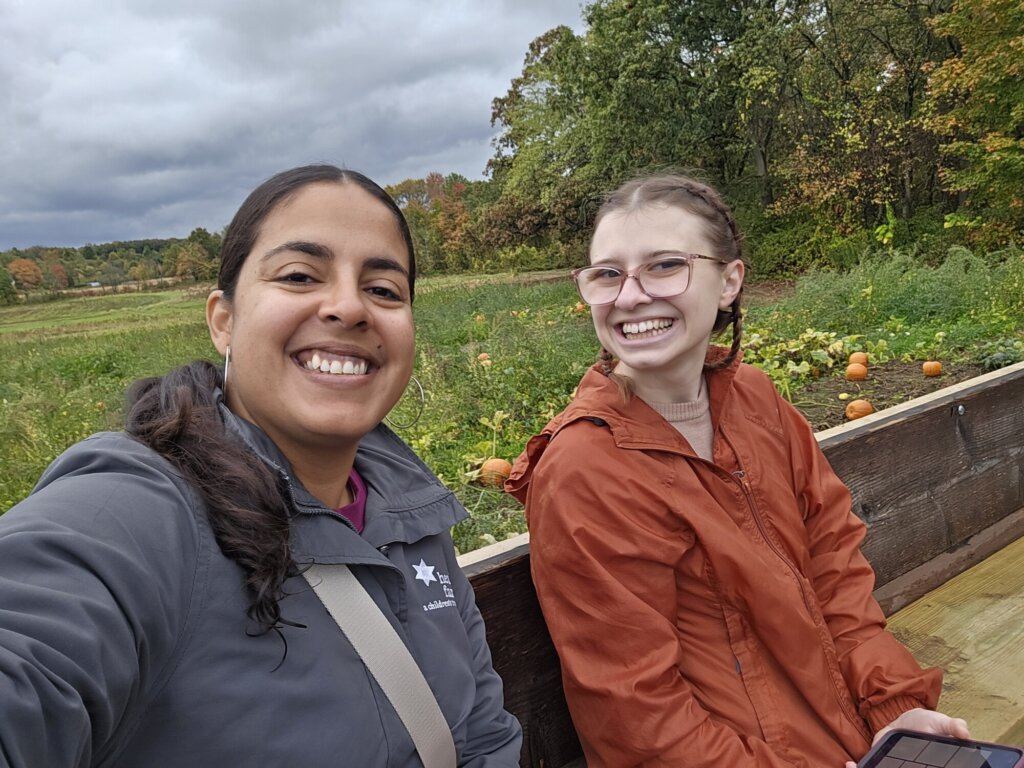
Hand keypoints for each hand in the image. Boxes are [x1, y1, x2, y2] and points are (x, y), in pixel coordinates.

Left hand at [843, 709, 969, 767]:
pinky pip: (870, 767)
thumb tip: (965, 732)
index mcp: (927, 764)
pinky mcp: (880, 760)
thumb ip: (954, 726)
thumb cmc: (928, 723)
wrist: (906, 715)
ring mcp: (894, 766)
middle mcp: (910, 767)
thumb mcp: (942, 722)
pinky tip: (850, 765)